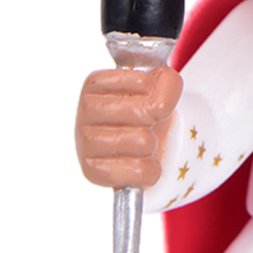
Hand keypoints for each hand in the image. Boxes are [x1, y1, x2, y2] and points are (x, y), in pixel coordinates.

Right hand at [76, 65, 182, 187]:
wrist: (142, 144)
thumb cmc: (146, 108)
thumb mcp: (162, 86)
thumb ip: (168, 82)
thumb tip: (159, 106)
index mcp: (97, 84)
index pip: (142, 82)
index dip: (157, 91)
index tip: (152, 95)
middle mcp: (85, 111)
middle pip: (140, 112)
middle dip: (154, 118)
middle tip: (150, 122)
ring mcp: (84, 142)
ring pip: (140, 141)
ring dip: (152, 144)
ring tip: (146, 143)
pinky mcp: (91, 171)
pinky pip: (135, 171)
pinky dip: (149, 169)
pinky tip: (147, 163)